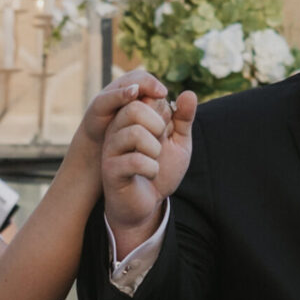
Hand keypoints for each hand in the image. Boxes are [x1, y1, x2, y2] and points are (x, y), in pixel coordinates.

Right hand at [96, 78, 196, 250]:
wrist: (147, 206)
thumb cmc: (160, 172)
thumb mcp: (178, 143)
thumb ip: (183, 119)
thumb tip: (189, 93)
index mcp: (131, 119)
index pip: (146, 97)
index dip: (163, 112)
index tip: (166, 131)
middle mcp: (117, 130)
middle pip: (134, 108)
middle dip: (157, 125)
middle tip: (160, 143)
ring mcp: (112, 149)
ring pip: (134, 133)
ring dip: (154, 149)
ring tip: (155, 160)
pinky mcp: (111, 170)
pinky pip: (135, 161)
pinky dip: (151, 168)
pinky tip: (151, 174)